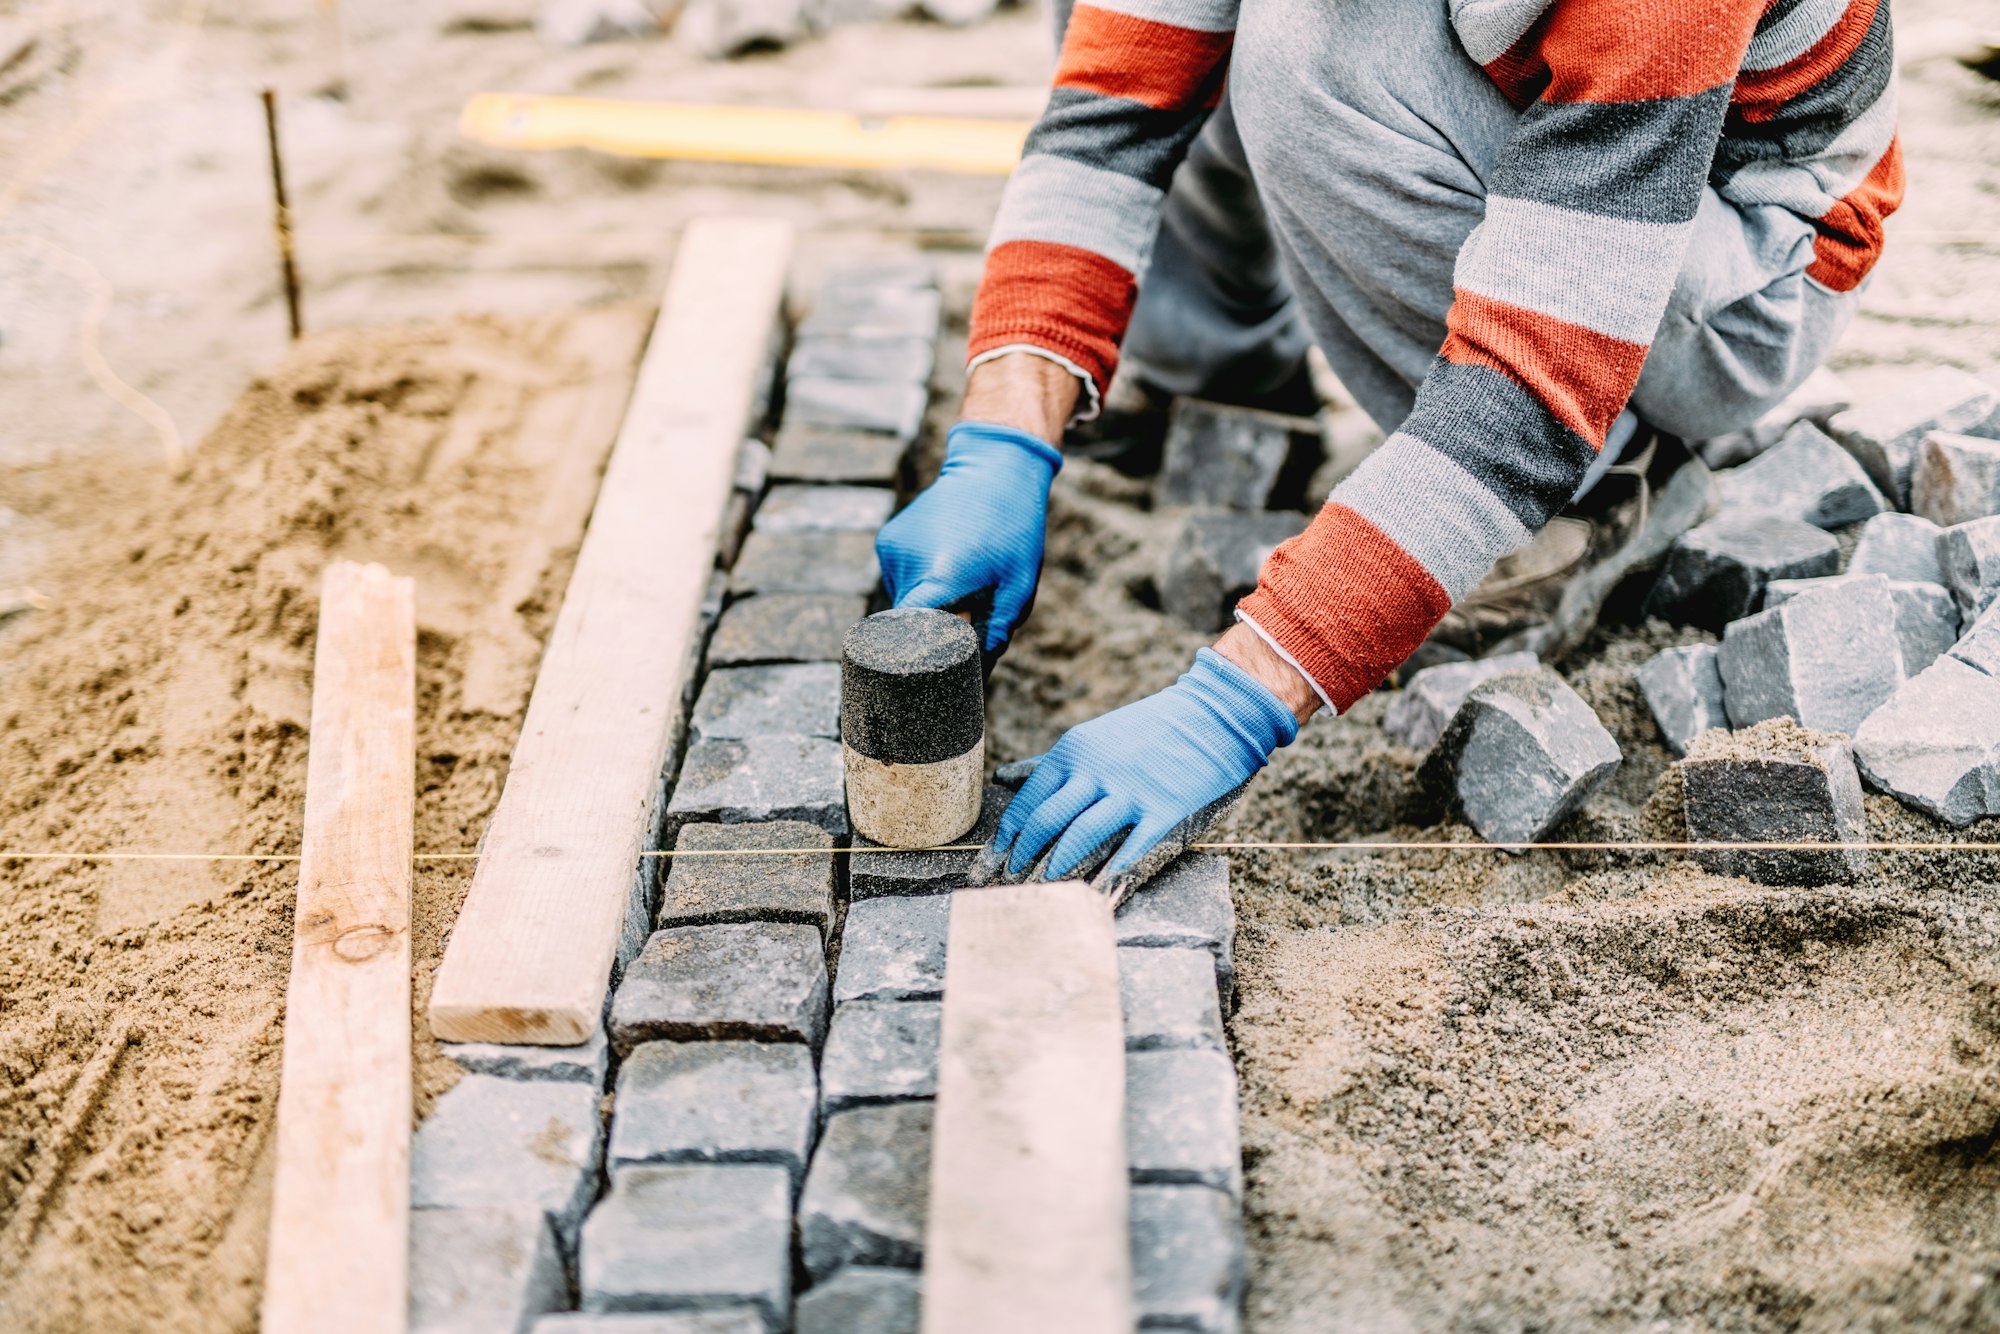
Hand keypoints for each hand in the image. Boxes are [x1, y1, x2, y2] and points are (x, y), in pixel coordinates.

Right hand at [877, 420, 1060, 651]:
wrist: (993, 469)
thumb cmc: (1013, 530)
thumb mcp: (1018, 586)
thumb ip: (996, 633)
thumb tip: (979, 674)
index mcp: (938, 578)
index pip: (911, 638)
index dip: (922, 658)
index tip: (937, 669)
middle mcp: (906, 565)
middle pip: (907, 626)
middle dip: (932, 632)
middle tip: (962, 621)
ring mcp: (892, 552)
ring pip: (901, 603)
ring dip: (925, 606)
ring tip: (957, 583)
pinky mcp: (887, 541)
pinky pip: (899, 580)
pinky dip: (918, 583)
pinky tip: (942, 564)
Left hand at [989, 647, 1299, 880]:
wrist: (1209, 716)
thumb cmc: (1145, 731)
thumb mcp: (1092, 737)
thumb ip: (1051, 764)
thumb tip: (1006, 780)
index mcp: (1074, 753)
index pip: (1028, 803)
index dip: (1007, 838)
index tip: (991, 863)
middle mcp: (1096, 772)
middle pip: (1047, 823)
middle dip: (1023, 858)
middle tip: (1009, 884)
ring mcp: (1130, 792)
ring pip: (1081, 837)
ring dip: (1058, 869)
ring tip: (1045, 891)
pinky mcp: (1164, 811)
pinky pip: (1131, 849)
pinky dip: (1110, 875)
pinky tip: (1095, 893)